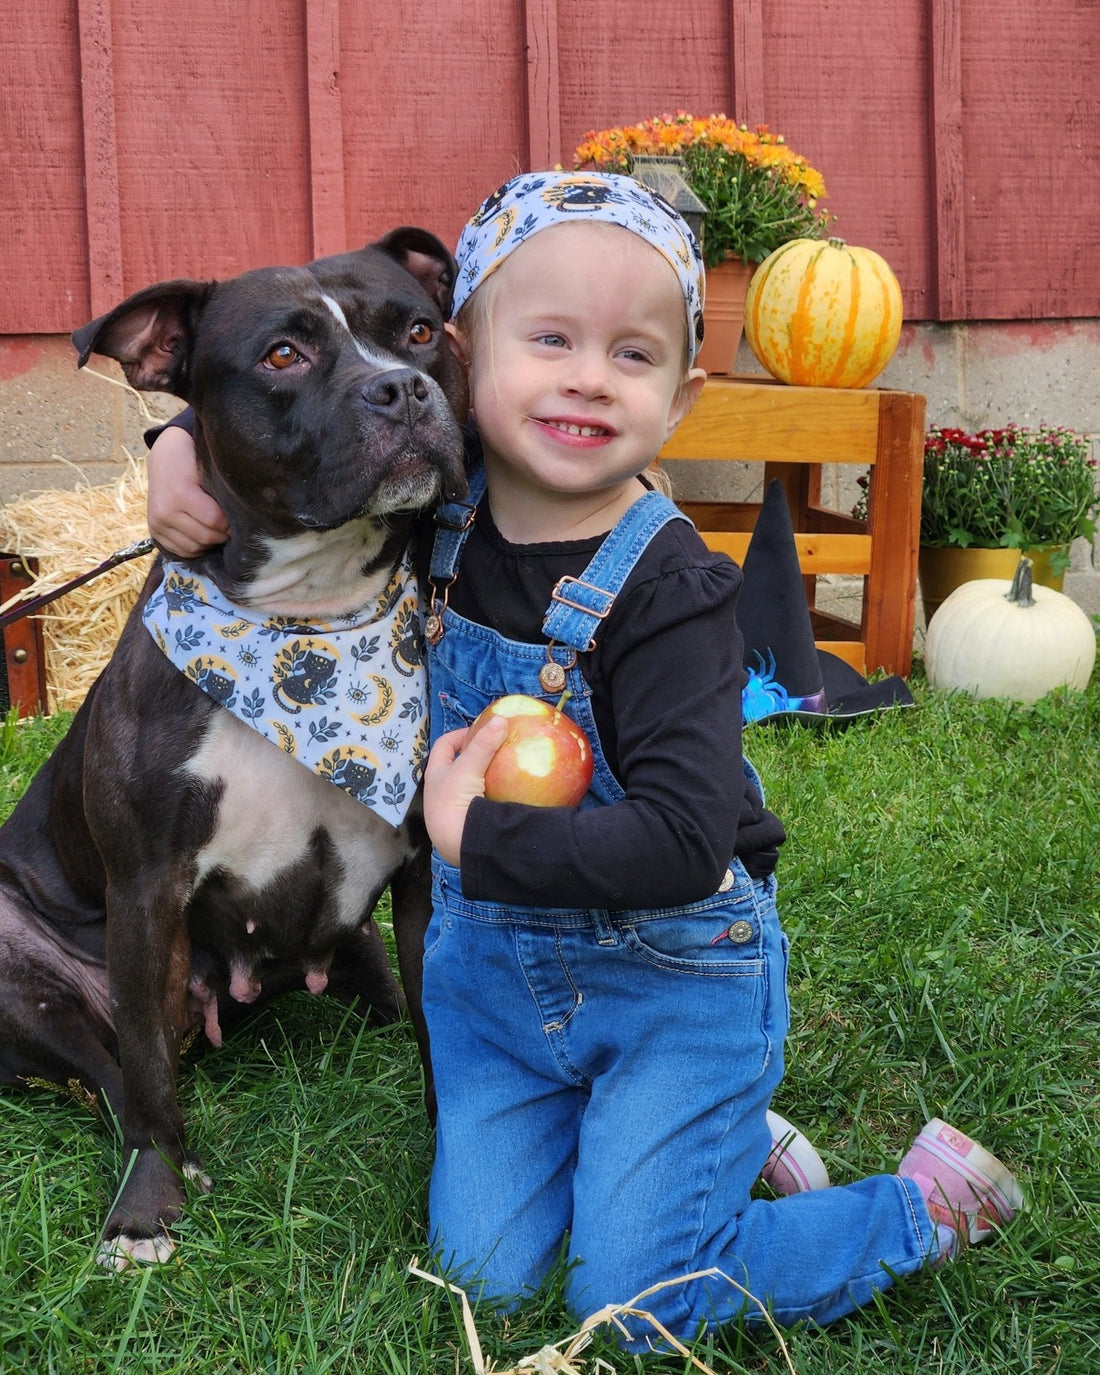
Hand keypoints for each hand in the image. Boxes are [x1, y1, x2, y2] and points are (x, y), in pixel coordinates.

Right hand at [147, 424, 229, 556]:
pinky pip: (180, 551)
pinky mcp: (154, 532)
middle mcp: (165, 511)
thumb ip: (222, 494)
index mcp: (180, 493)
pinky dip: (195, 547)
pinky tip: (204, 536)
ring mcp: (157, 523)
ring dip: (210, 543)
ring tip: (218, 531)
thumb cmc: (192, 460)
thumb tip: (243, 517)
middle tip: (231, 527)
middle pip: (205, 537)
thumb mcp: (208, 470)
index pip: (215, 521)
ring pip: (193, 548)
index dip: (230, 523)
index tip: (239, 518)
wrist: (164, 457)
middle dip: (222, 534)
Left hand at [422, 717, 508, 866]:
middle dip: (474, 756)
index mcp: (435, 775)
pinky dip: (490, 797)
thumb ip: (484, 744)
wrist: (458, 844)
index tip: (479, 730)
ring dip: (483, 778)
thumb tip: (501, 719)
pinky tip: (505, 795)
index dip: (459, 734)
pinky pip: (479, 803)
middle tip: (495, 750)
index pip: (444, 745)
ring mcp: (452, 809)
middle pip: (456, 766)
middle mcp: (439, 791)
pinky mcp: (465, 823)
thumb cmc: (454, 802)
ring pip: (468, 786)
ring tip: (503, 771)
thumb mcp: (468, 768)